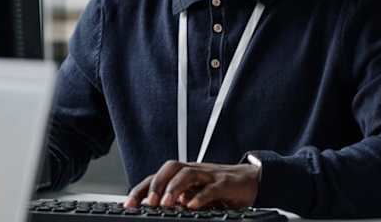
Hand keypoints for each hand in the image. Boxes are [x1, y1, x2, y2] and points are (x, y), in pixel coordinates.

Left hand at [124, 160, 260, 209]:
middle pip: (170, 168)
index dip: (141, 189)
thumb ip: (177, 201)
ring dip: (174, 188)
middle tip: (148, 203)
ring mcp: (209, 175)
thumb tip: (156, 211)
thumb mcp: (194, 195)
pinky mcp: (225, 183)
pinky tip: (192, 206)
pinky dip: (201, 197)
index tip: (128, 205)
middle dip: (156, 185)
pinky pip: (211, 187)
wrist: (251, 180)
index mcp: (183, 175)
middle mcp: (194, 171)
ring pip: (187, 174)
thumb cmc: (219, 188)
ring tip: (166, 204)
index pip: (157, 177)